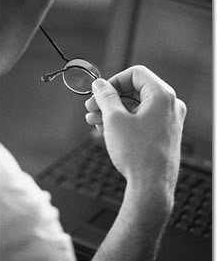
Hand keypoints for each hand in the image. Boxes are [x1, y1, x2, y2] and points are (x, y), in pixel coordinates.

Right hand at [85, 65, 185, 210]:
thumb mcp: (114, 119)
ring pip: (136, 108)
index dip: (113, 80)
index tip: (99, 92)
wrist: (151, 187)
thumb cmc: (137, 153)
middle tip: (91, 107)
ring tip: (93, 120)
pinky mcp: (163, 134)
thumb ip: (105, 96)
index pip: (136, 74)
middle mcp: (169, 106)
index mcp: (162, 95)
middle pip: (135, 91)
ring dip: (113, 112)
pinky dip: (124, 122)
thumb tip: (100, 84)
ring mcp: (168, 121)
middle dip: (109, 99)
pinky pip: (141, 120)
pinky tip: (105, 129)